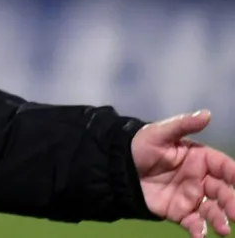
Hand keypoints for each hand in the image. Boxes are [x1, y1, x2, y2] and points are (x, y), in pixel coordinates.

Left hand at [134, 110, 234, 237]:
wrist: (117, 166)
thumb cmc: (141, 146)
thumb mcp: (159, 133)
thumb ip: (183, 125)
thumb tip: (207, 114)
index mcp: (199, 158)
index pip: (223, 166)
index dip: (234, 174)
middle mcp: (200, 179)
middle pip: (222, 191)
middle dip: (232, 202)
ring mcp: (191, 196)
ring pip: (212, 209)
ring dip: (219, 220)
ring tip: (223, 230)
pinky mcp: (178, 211)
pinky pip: (192, 222)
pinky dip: (198, 230)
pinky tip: (199, 235)